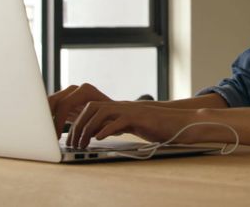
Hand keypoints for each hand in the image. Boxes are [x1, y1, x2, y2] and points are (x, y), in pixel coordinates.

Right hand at [48, 83, 110, 137]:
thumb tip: (89, 133)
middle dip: (46, 119)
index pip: (64, 104)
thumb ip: (97, 127)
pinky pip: (53, 110)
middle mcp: (75, 90)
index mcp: (85, 91)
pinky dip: (49, 121)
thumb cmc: (115, 119)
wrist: (117, 114)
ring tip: (45, 136)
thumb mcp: (108, 123)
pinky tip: (48, 133)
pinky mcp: (66, 104)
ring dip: (46, 119)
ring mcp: (69, 95)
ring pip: (50, 105)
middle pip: (53, 101)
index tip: (55, 136)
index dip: (57, 121)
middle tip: (45, 136)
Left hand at [67, 101, 202, 148]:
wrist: (177, 123)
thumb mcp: (130, 125)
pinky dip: (106, 129)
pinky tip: (99, 138)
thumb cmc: (155, 127)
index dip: (78, 121)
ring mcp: (130, 110)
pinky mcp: (139, 117)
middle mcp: (122, 106)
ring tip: (83, 143)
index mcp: (118, 108)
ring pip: (101, 112)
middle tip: (73, 143)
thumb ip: (115, 125)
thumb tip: (97, 133)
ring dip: (88, 128)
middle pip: (91, 108)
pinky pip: (119, 120)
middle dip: (79, 125)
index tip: (71, 137)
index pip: (90, 108)